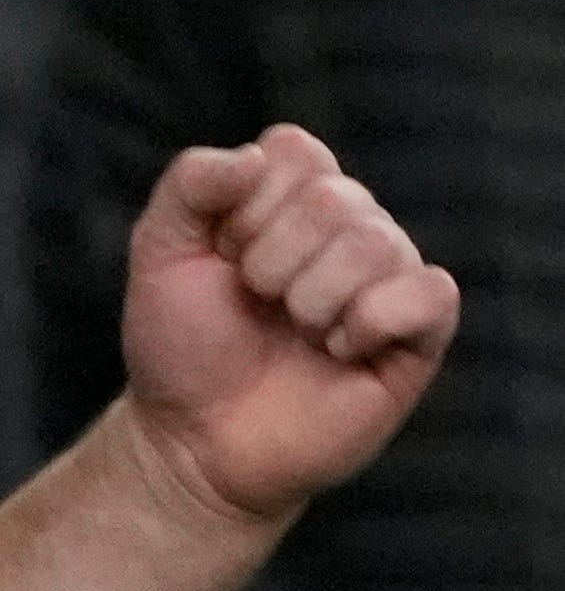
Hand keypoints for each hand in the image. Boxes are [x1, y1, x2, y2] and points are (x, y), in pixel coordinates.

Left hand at [120, 124, 458, 524]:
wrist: (195, 439)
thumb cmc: (181, 344)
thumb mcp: (160, 252)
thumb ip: (191, 185)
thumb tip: (255, 157)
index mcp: (290, 197)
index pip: (295, 151)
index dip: (245, 207)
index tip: (222, 256)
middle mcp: (348, 228)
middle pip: (335, 197)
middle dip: (271, 259)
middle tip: (255, 302)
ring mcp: (387, 280)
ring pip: (378, 242)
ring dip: (311, 297)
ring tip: (293, 331)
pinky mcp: (419, 336)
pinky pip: (431, 292)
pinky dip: (371, 321)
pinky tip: (337, 351)